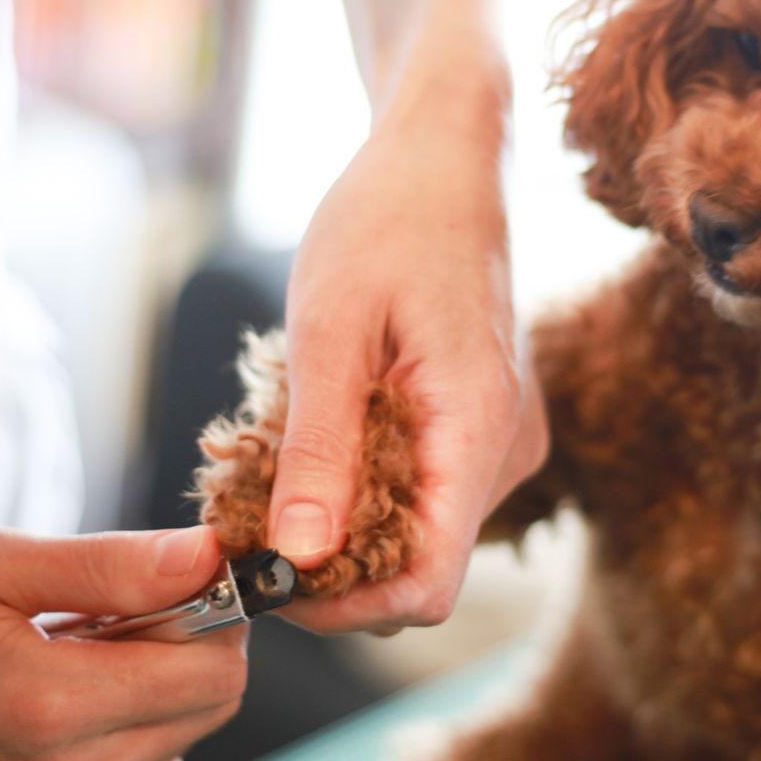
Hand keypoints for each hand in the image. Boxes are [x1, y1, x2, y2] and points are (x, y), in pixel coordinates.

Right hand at [0, 526, 245, 760]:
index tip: (176, 573)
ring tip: (71, 657)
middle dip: (187, 646)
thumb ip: (110, 566)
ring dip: (154, 696)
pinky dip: (127, 745)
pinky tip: (59, 707)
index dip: (215, 608)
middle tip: (112, 607)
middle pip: (208, 710)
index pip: (213, 665)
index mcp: (51, 708)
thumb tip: (208, 554)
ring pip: (180, 751)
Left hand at [268, 60, 547, 634]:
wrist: (446, 153)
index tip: (268, 582)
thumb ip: (319, 450)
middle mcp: (508, 450)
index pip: (429, 585)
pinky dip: (371, 486)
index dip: (346, 606)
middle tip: (252, 522)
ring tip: (282, 465)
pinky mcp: (487, 426)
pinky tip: (324, 437)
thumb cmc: (387, 218)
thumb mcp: (330, 329)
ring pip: (424, 531)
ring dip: (349, 523)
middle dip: (335, 566)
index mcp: (478, 430)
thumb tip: (299, 557)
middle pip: (422, 567)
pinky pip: (430, 489)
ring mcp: (504, 440)